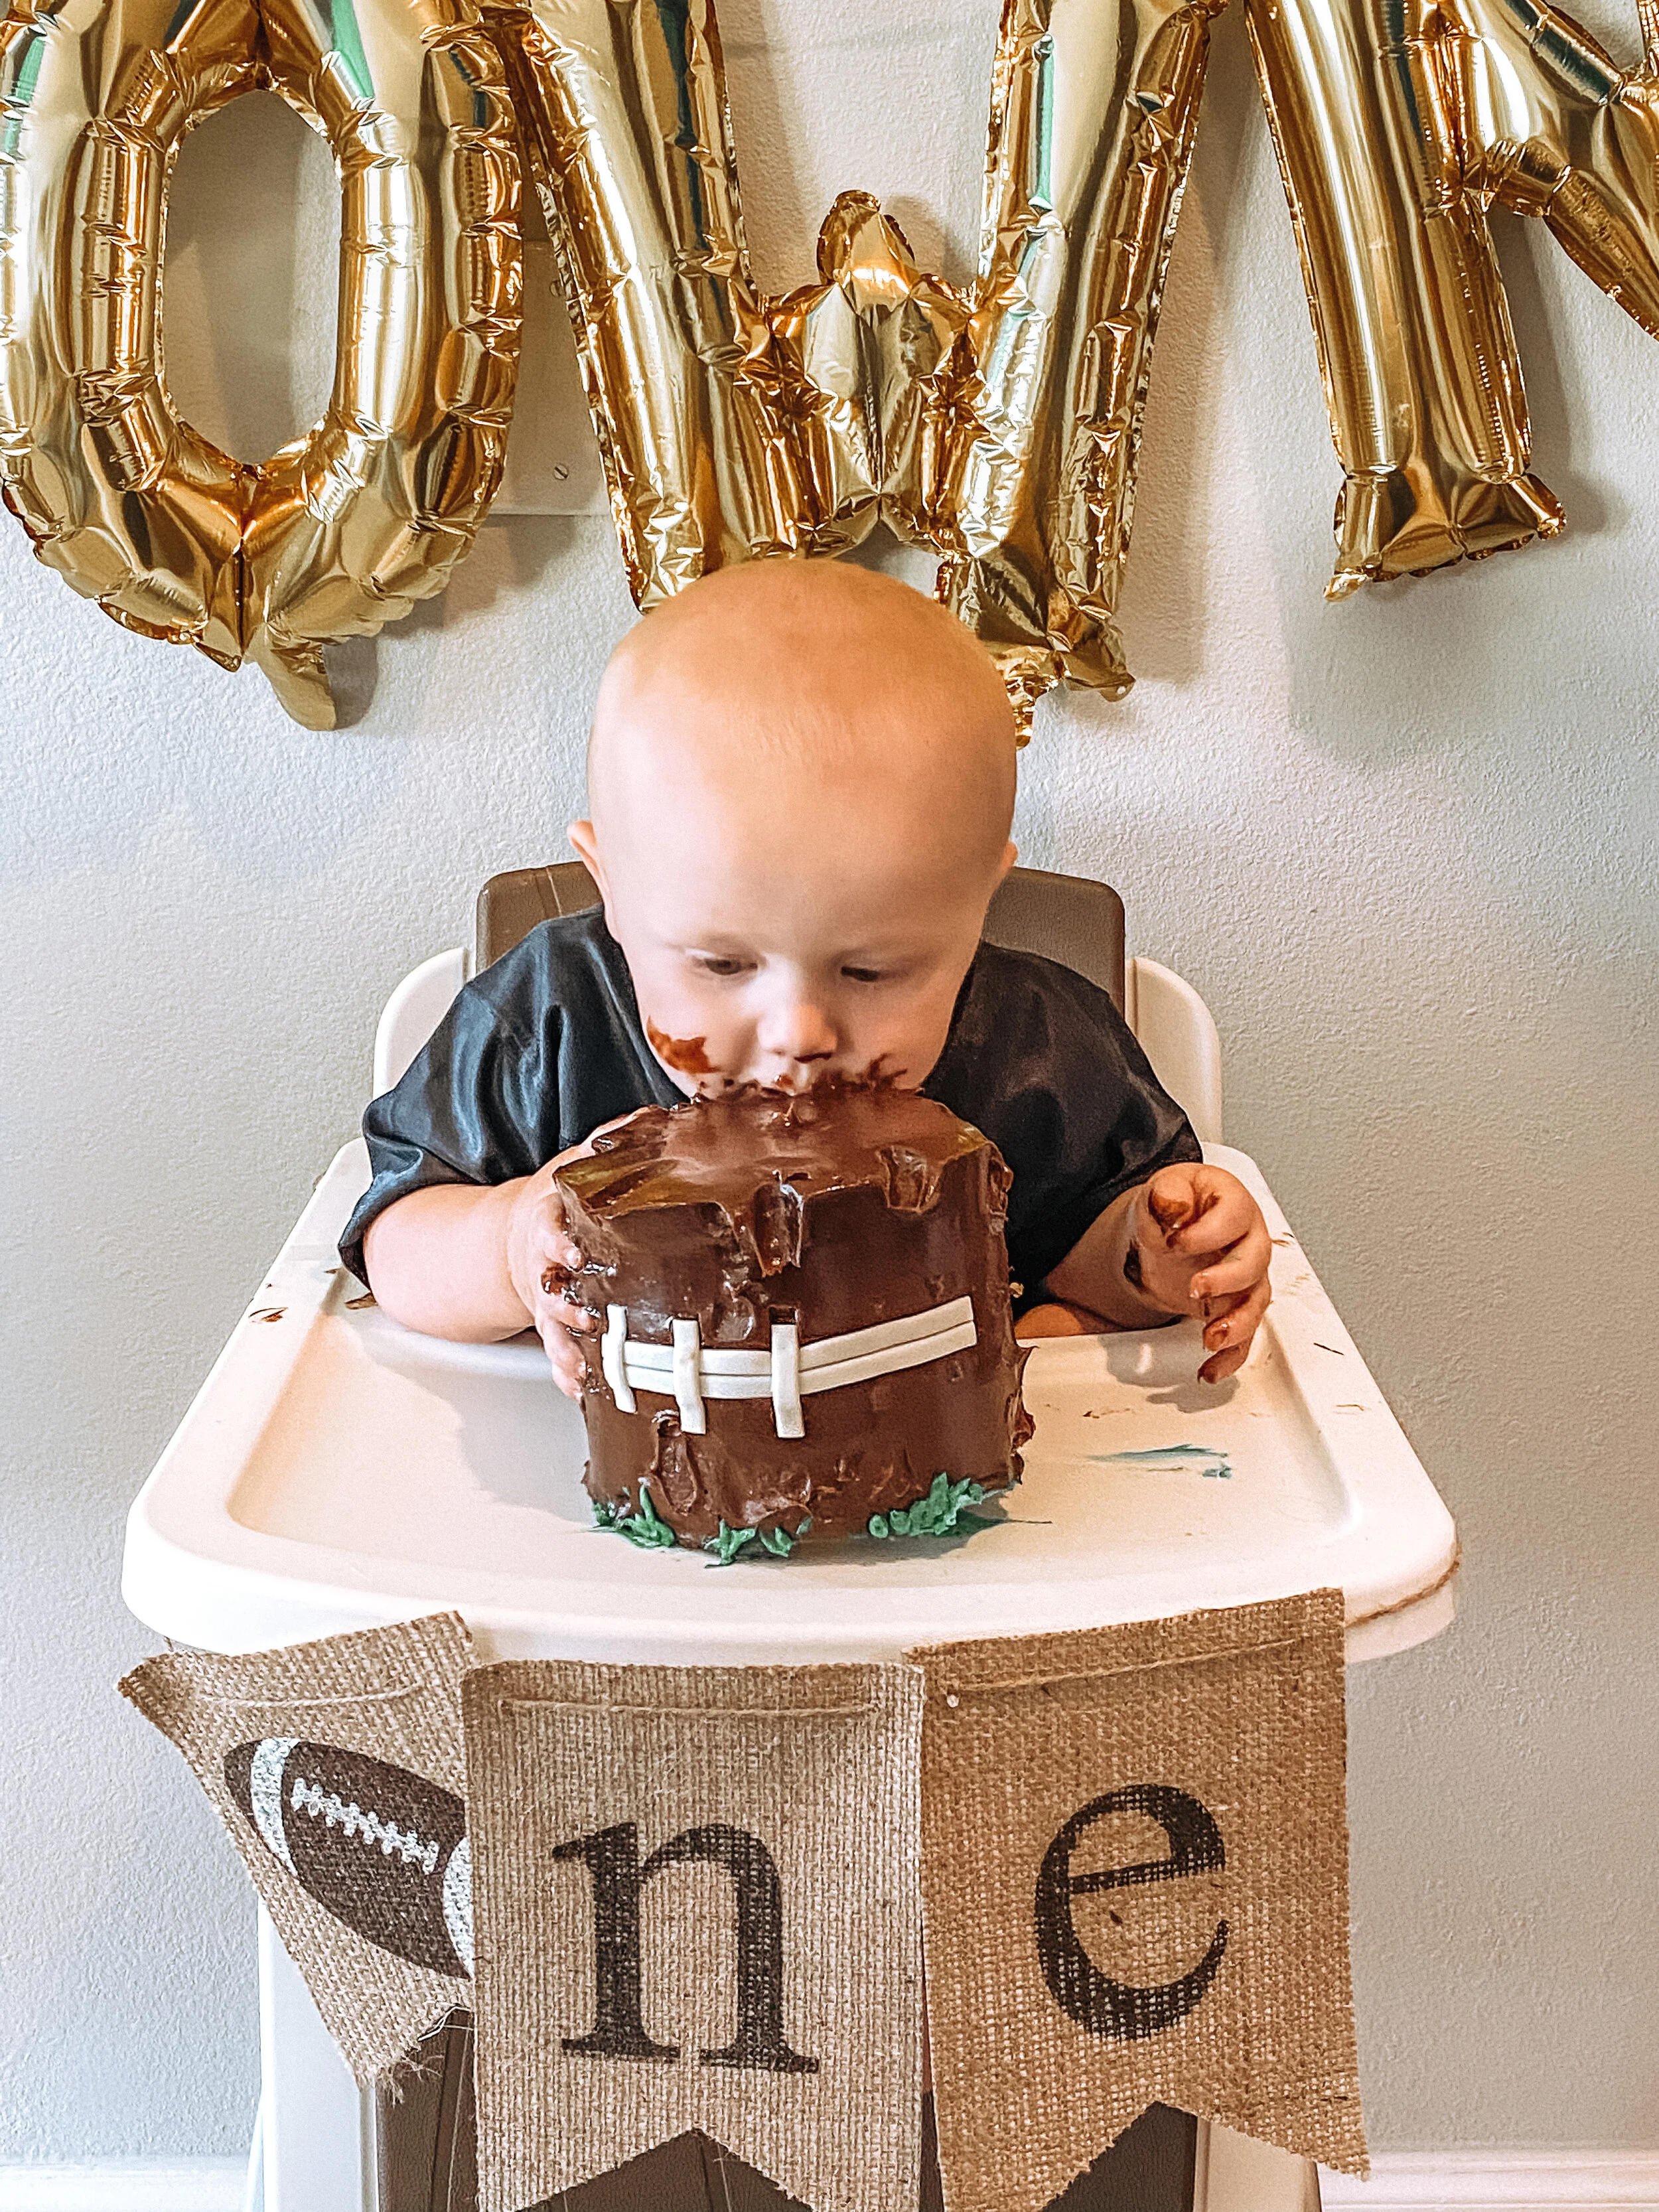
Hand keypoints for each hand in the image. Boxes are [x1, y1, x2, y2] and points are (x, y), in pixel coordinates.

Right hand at [504, 1154, 593, 1399]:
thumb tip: (655, 1113)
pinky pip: (557, 1350)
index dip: (558, 1243)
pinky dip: (565, 1370)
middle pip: (548, 1285)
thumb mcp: (575, 1164)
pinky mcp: (552, 1324)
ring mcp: (545, 1298)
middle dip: (565, 1303)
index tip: (572, 1253)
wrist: (516, 1235)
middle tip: (585, 1314)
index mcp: (549, 1223)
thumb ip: (610, 1140)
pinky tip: (577, 1387)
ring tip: (582, 1365)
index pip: (549, 1230)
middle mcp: (542, 1266)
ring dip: (566, 1345)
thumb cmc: (557, 1202)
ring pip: (551, 1326)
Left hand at [1130, 1163, 1271, 1383]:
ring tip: (1210, 1337)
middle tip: (1195, 1287)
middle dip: (1228, 1279)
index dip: (1207, 1232)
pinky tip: (1211, 1369)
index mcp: (1234, 1204)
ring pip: (1256, 1303)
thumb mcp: (1163, 1190)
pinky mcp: (1237, 1307)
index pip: (1234, 1216)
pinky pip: (1244, 1336)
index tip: (1174, 1241)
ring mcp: (1247, 1277)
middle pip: (1255, 1262)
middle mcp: (1250, 1241)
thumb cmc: (1175, 1207)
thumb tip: (1173, 1204)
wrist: (1169, 1232)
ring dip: (1237, 1324)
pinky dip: (1230, 1356)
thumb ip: (1166, 1195)